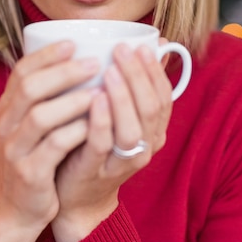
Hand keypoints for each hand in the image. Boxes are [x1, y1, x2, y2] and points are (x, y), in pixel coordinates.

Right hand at [0, 40, 99, 241]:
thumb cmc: (35, 157)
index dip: (47, 54)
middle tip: (95, 63)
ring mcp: (16, 149)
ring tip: (100, 92)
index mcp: (9, 107)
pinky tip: (95, 124)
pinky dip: (76, 132)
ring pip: (41, 116)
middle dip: (64, 72)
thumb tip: (82, 58)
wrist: (17, 209)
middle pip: (30, 88)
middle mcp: (7, 124)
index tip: (73, 42)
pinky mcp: (30, 173)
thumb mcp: (32, 124)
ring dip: (73, 101)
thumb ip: (49, 96)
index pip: (21, 71)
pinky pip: (54, 147)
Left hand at [52, 40, 172, 241]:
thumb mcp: (121, 116)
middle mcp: (144, 148)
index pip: (163, 98)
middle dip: (138, 76)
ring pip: (132, 129)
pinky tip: (94, 98)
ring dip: (123, 96)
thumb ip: (134, 86)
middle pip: (150, 109)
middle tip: (123, 49)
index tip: (142, 45)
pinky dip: (102, 120)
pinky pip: (103, 144)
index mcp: (153, 132)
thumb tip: (155, 42)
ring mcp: (121, 163)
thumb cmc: (97, 145)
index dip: (155, 71)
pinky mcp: (95, 171)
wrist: (78, 198)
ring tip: (111, 69)